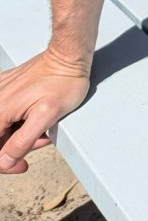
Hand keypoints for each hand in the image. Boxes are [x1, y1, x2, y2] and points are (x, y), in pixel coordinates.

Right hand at [0, 49, 89, 173]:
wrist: (69, 55)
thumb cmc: (63, 81)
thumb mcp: (46, 117)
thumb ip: (22, 142)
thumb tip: (5, 162)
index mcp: (0, 110)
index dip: (4, 163)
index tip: (20, 165)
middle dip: (16, 147)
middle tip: (39, 142)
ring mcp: (1, 92)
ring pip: (3, 126)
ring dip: (20, 134)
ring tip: (42, 130)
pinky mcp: (7, 86)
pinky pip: (6, 112)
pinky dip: (20, 121)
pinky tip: (34, 119)